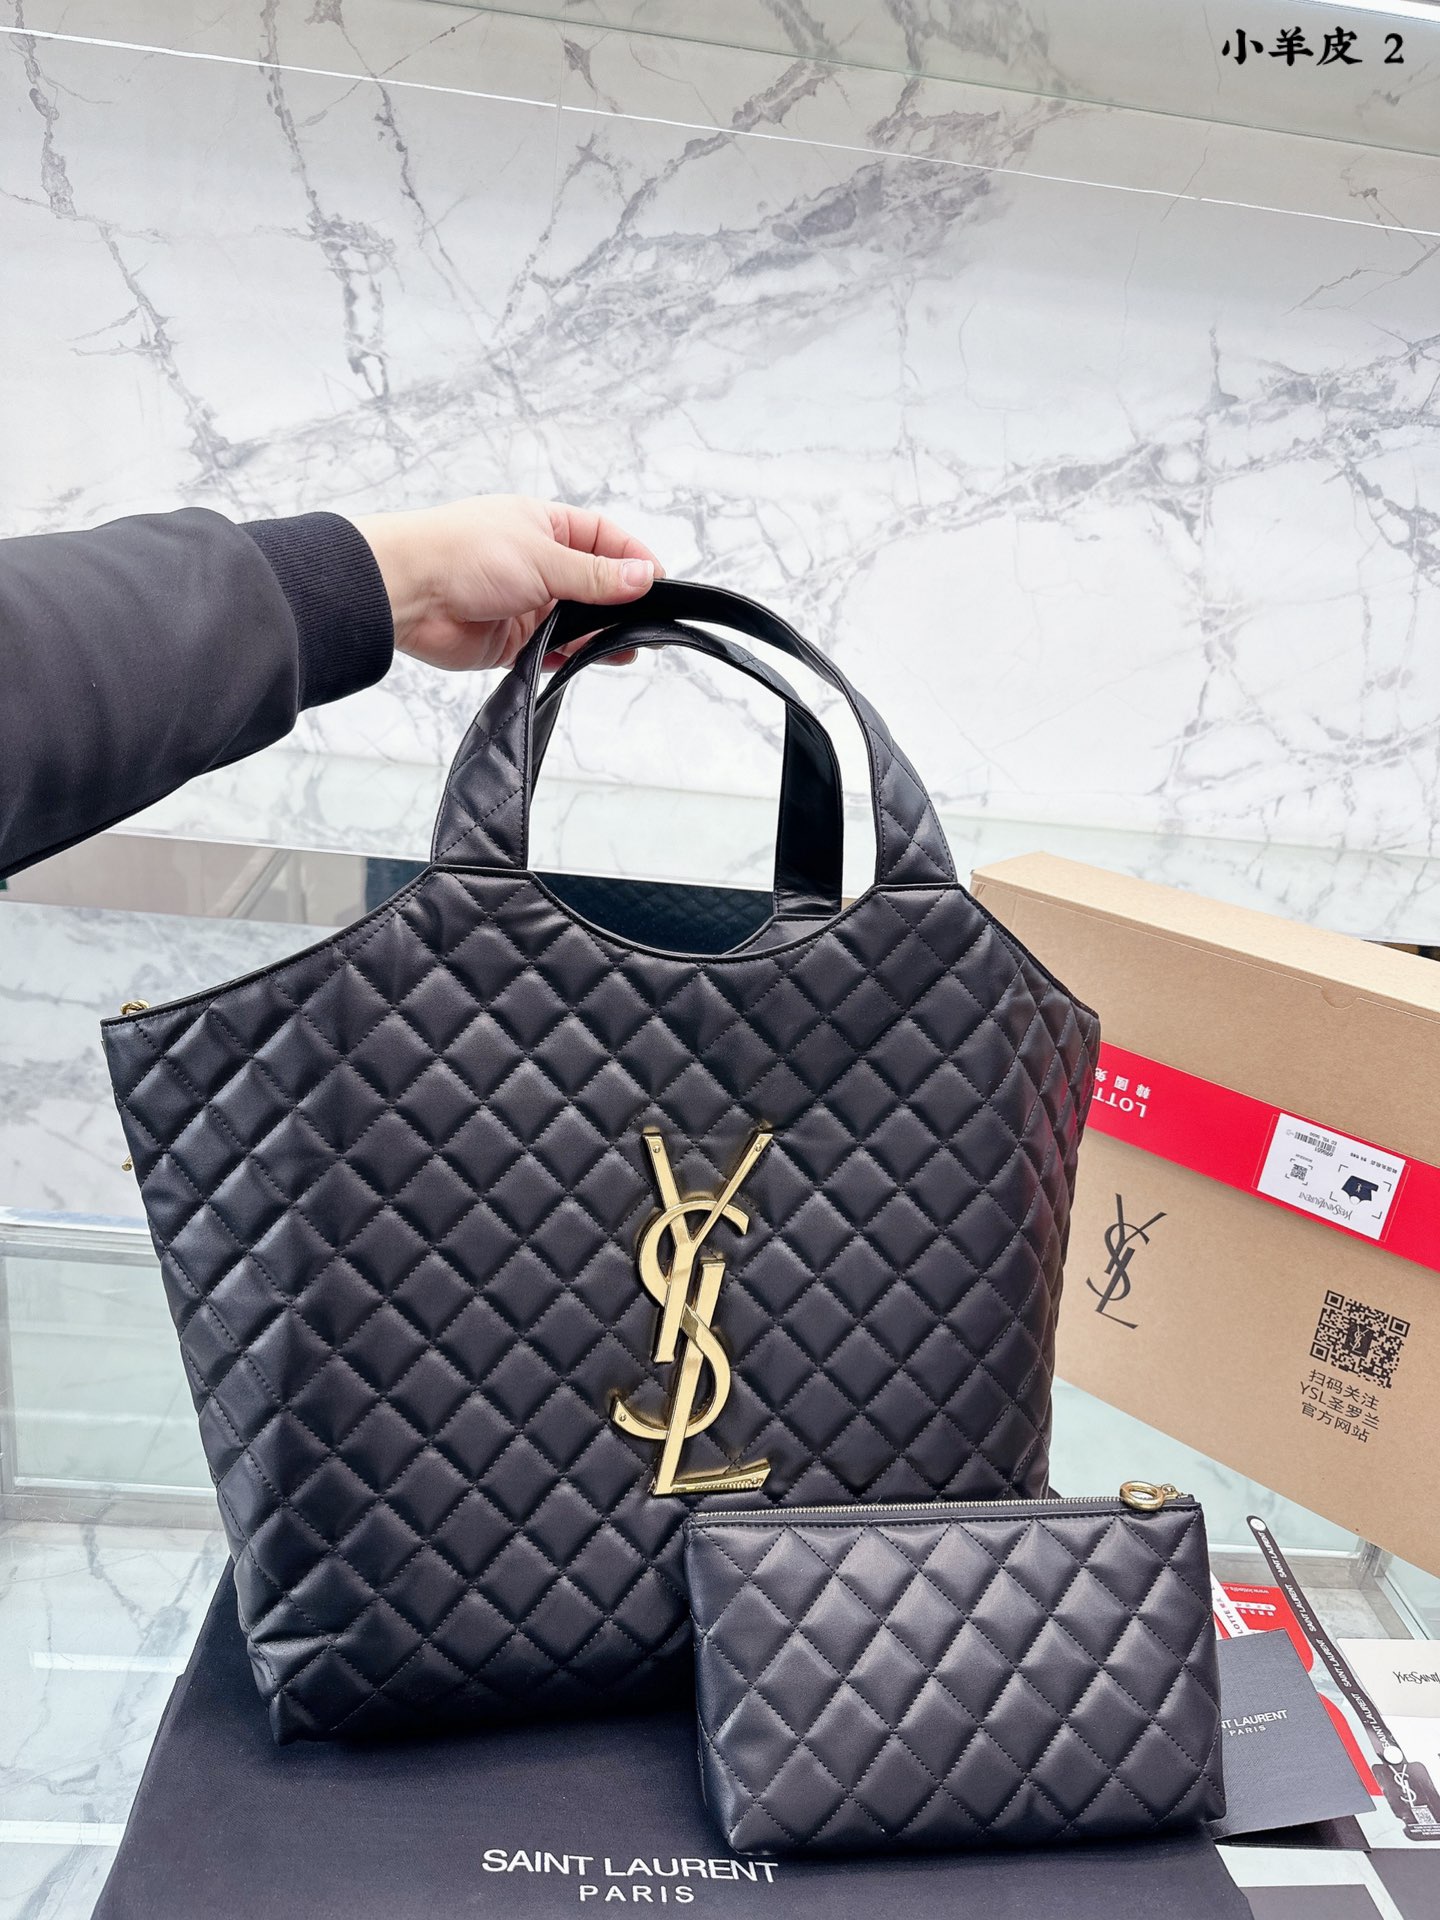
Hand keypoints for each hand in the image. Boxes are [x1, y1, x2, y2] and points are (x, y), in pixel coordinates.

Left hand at [350, 495, 662, 670]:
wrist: (407, 592)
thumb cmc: (462, 553)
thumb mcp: (543, 558)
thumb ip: (595, 576)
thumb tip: (642, 577)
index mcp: (545, 526)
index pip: (604, 539)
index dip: (633, 559)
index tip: (659, 583)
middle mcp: (537, 562)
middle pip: (594, 584)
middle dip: (622, 604)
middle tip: (652, 624)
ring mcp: (525, 602)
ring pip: (577, 621)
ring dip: (601, 634)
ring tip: (628, 649)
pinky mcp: (511, 640)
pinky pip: (552, 650)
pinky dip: (572, 656)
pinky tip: (590, 660)